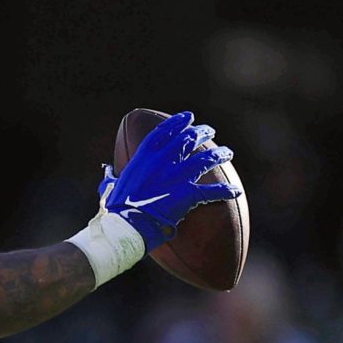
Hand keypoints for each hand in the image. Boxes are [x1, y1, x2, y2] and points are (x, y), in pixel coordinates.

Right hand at [96, 110, 240, 249]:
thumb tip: (107, 176)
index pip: (164, 132)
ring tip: (227, 153)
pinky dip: (226, 191)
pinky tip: (235, 191)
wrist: (125, 226)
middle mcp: (163, 162)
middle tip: (209, 131)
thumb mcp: (111, 189)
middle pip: (188, 139)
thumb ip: (112, 180)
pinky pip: (213, 191)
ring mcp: (177, 177)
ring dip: (219, 154)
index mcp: (144, 159)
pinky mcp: (188, 194)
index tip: (188, 117)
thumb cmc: (116, 211)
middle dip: (202, 133)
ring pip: (206, 159)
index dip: (177, 123)